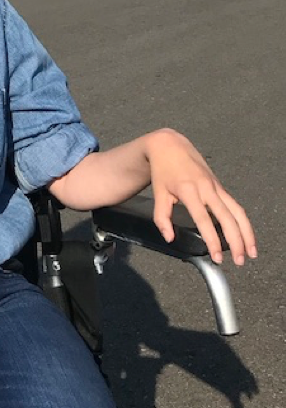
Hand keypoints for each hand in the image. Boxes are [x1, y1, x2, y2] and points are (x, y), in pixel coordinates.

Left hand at [147, 129, 257, 265]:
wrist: (170, 145)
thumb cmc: (163, 171)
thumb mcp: (157, 193)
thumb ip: (162, 217)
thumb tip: (170, 238)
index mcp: (189, 191)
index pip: (204, 220)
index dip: (212, 240)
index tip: (217, 257)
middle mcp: (206, 188)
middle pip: (227, 217)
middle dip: (236, 241)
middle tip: (239, 261)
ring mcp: (216, 186)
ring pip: (237, 211)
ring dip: (246, 232)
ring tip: (251, 252)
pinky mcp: (220, 186)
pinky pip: (235, 205)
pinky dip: (243, 221)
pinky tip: (246, 235)